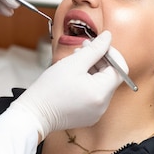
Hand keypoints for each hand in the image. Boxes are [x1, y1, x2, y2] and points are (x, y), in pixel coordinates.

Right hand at [10, 31, 124, 138]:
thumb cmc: (50, 88)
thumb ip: (94, 49)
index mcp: (101, 93)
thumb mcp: (73, 63)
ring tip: (75, 62)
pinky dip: (88, 83)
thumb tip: (108, 37)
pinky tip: (73, 77)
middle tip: (82, 49)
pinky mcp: (88, 116)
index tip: (97, 46)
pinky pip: (95, 95)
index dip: (111, 53)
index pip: (120, 69)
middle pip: (111, 77)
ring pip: (102, 85)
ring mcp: (96, 112)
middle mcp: (103, 105)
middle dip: (99, 60)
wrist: (33, 113)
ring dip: (93, 70)